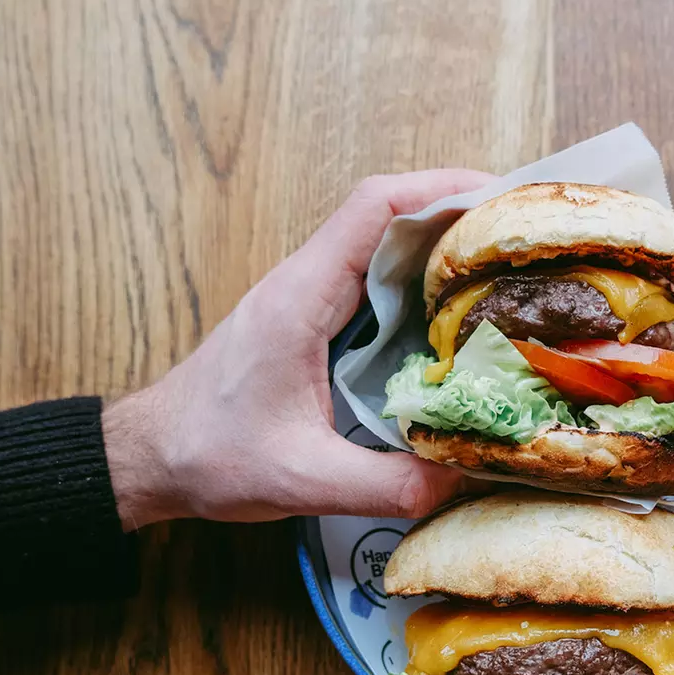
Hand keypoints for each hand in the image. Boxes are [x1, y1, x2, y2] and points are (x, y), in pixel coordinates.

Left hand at [102, 169, 493, 528]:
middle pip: (388, 215)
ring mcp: (303, 299)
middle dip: (458, 213)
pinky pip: (370, 281)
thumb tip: (466, 479)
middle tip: (523, 235)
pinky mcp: (307, 322)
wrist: (150, 458)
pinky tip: (455, 315)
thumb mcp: (304, 481)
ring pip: (380, 246)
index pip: (373, 208)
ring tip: (505, 267)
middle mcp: (302, 284)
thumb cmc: (209, 457)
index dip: (440, 189)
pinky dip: (416, 283)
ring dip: (439, 246)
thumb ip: (388, 485)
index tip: (500, 196)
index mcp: (299, 299)